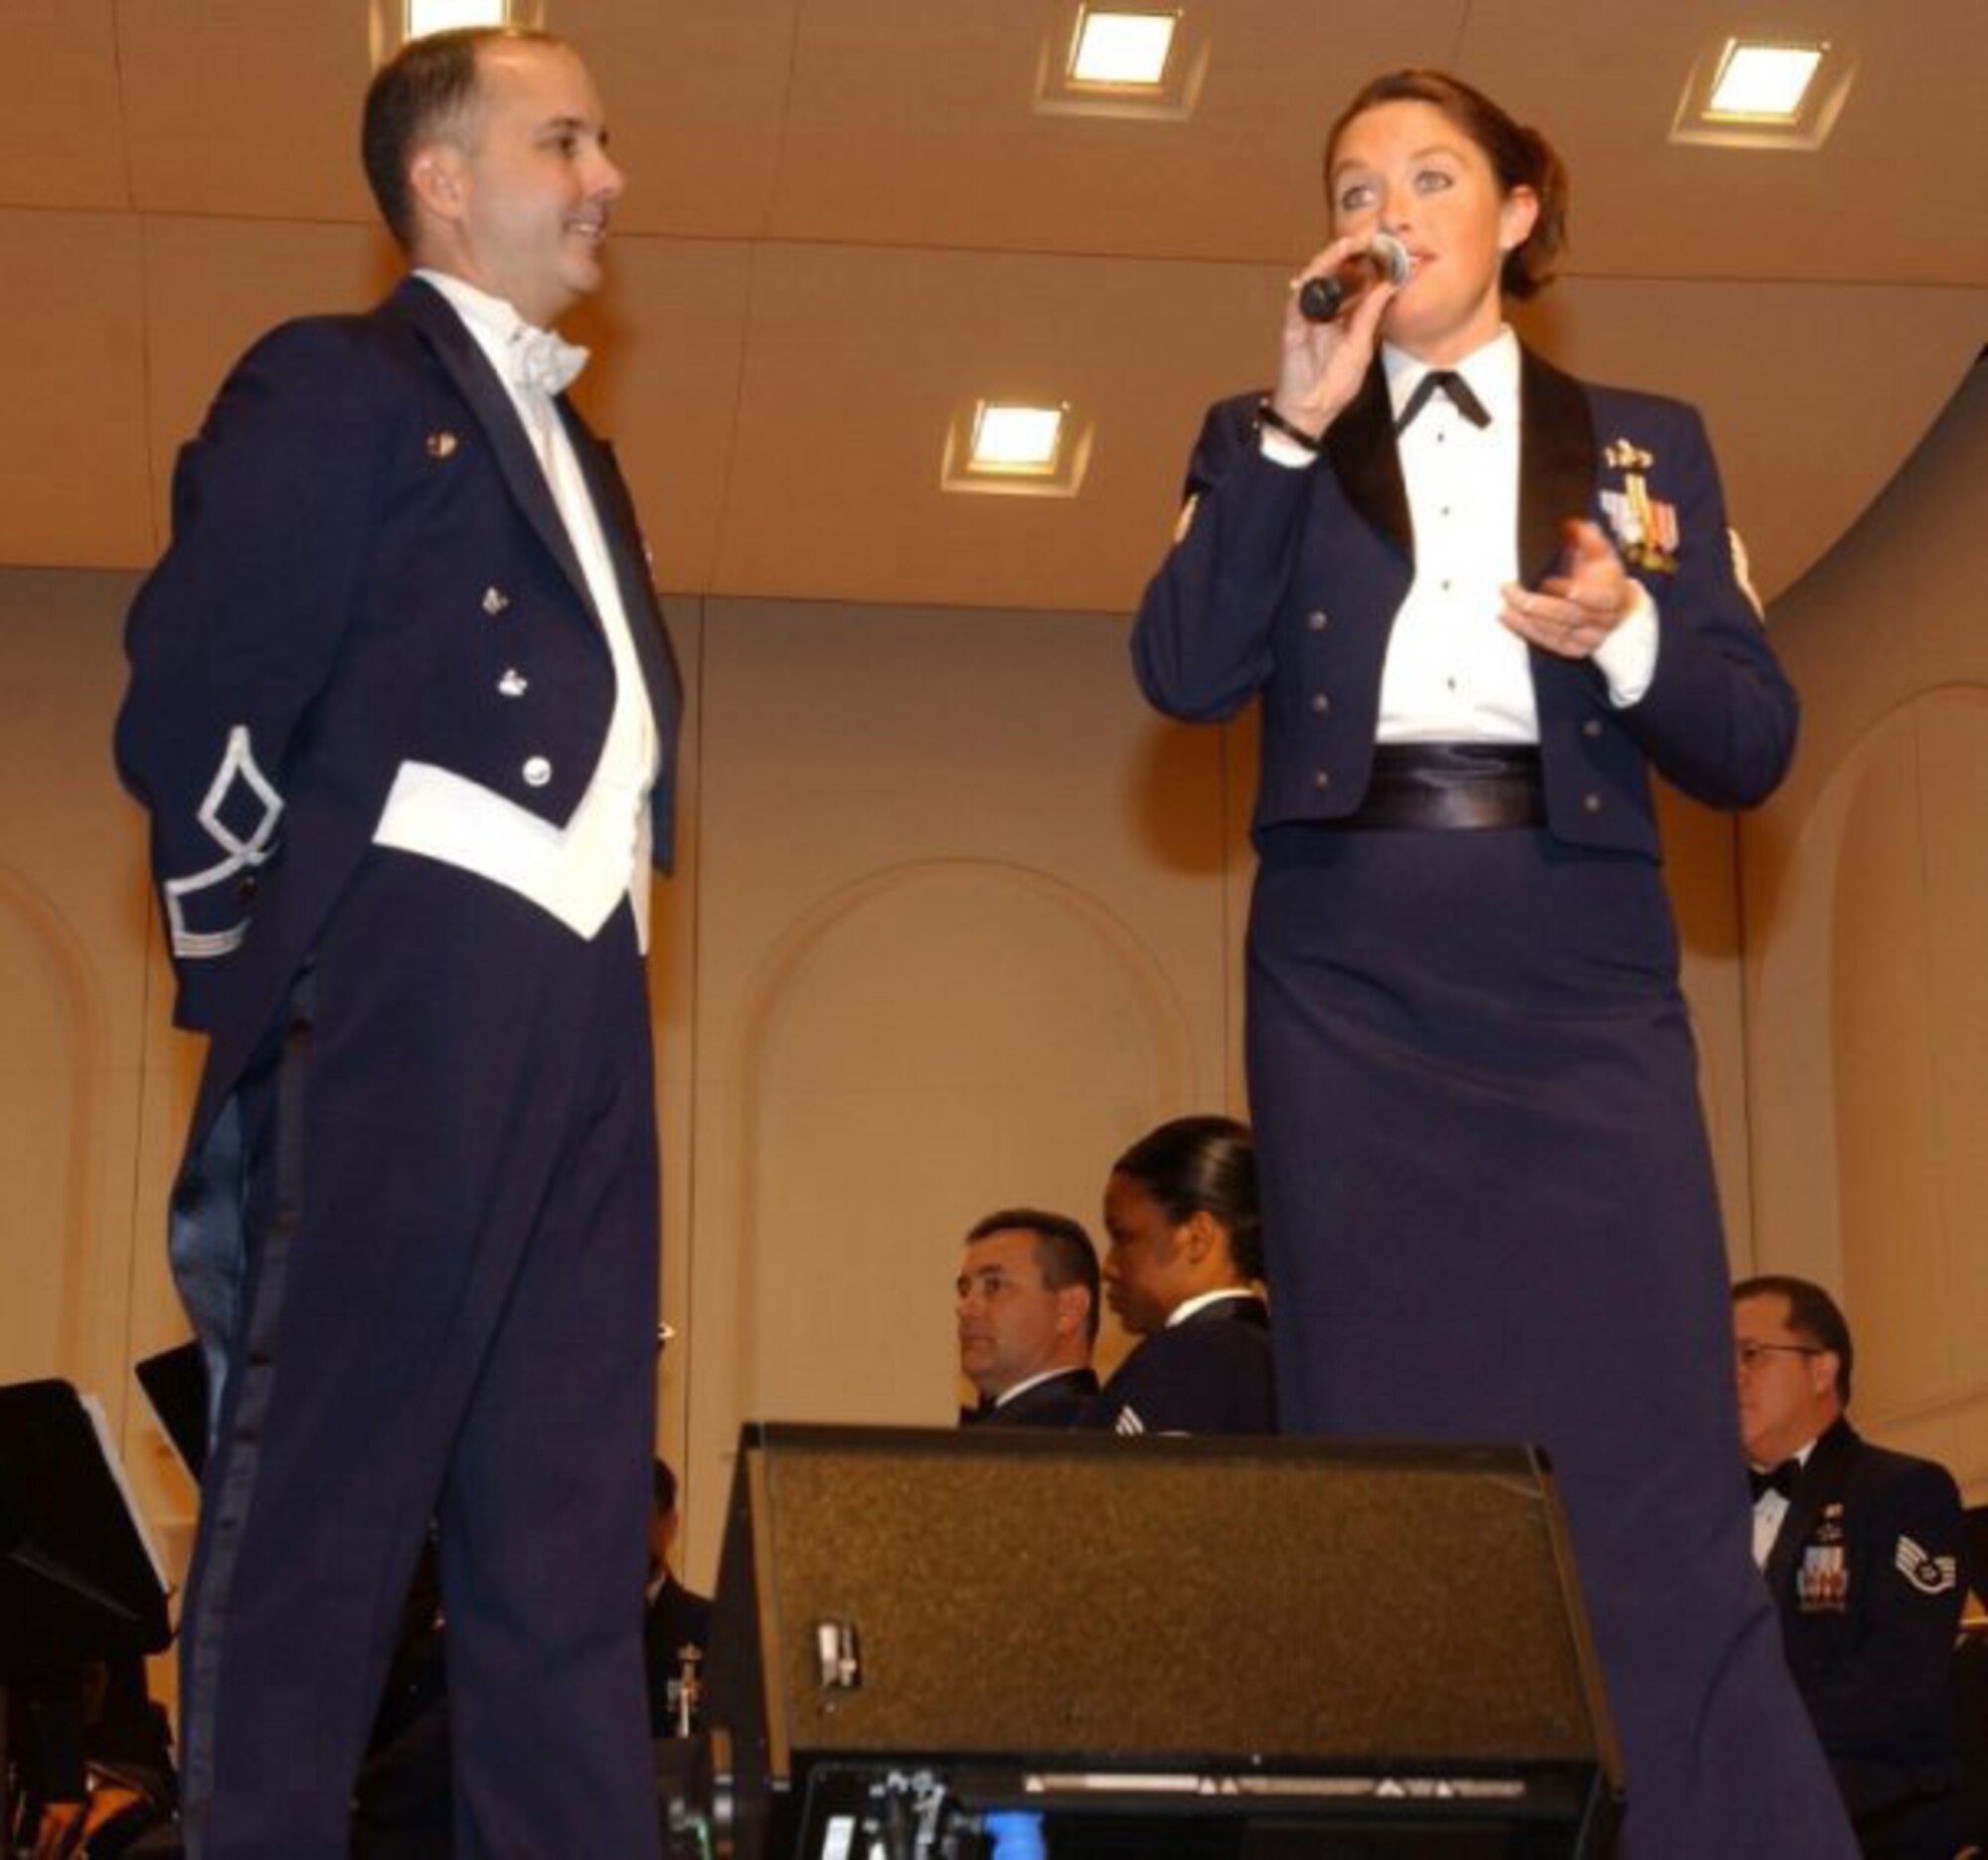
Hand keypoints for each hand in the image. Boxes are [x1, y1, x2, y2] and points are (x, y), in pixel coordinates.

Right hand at [1268, 235, 1398, 439]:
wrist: (1310, 410)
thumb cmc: (1332, 386)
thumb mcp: (1361, 347)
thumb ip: (1371, 315)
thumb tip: (1388, 286)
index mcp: (1347, 317)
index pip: (1361, 283)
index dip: (1375, 264)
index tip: (1392, 248)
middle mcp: (1328, 311)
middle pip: (1340, 273)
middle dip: (1356, 253)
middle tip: (1374, 236)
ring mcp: (1309, 315)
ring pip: (1319, 277)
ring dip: (1334, 257)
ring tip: (1352, 242)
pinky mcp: (1293, 323)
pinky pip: (1301, 294)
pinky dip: (1312, 278)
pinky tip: (1326, 265)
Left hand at [1500, 520, 1633, 659]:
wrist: (1617, 608)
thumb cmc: (1605, 579)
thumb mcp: (1602, 556)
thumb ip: (1589, 540)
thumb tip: (1573, 525)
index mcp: (1611, 597)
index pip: (1593, 599)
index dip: (1572, 592)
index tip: (1548, 581)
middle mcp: (1602, 622)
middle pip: (1569, 617)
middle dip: (1538, 605)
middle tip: (1512, 592)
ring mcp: (1588, 638)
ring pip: (1556, 633)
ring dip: (1526, 621)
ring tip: (1505, 607)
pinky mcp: (1573, 649)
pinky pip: (1548, 642)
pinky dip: (1526, 631)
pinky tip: (1509, 619)